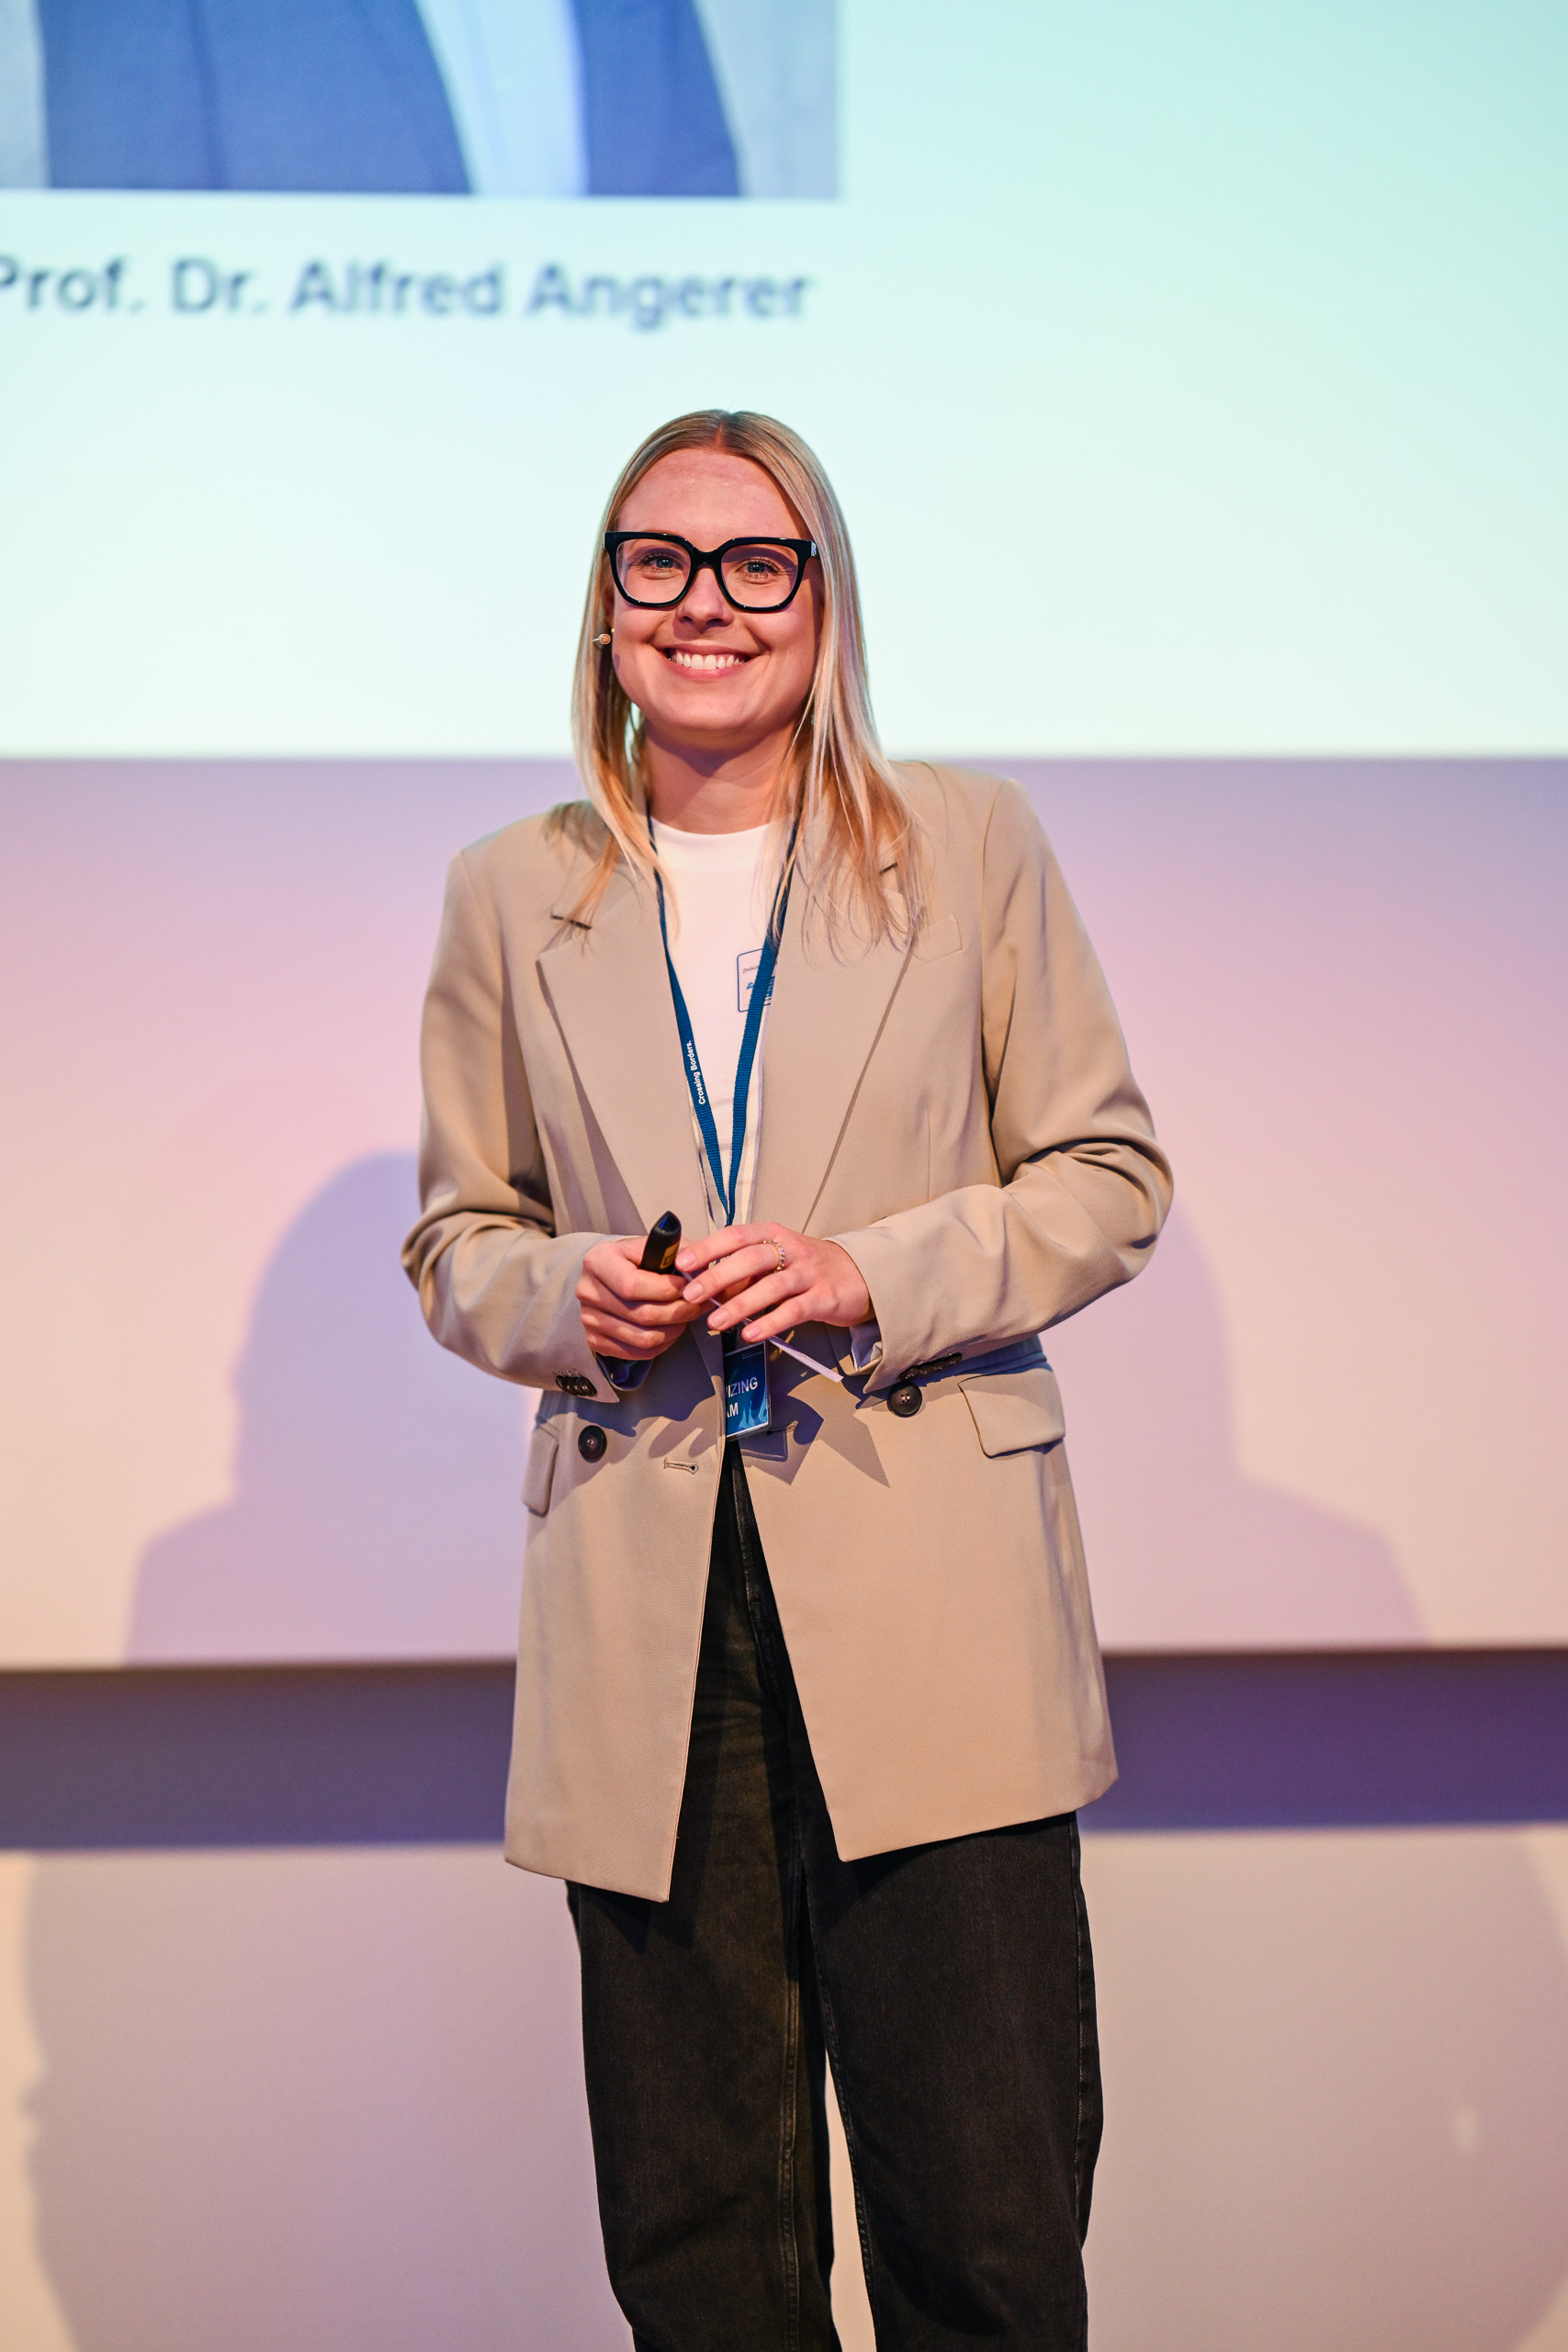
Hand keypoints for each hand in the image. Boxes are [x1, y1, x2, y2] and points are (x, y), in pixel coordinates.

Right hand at [576, 1236, 706, 1361]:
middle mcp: (587, 1291)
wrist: (610, 1274)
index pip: (632, 1285)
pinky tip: (671, 1329)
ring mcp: (588, 1319)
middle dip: (678, 1312)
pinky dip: (661, 1344)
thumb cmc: (636, 1259)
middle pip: (641, 1314)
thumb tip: (699, 1273)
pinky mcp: (595, 1340)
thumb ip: (676, 1254)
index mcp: (598, 1261)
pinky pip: (636, 1352)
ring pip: (642, 1338)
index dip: (666, 1290)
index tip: (688, 1287)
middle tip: (698, 1305)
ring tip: (687, 1317)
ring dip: (674, 1330)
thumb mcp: (653, 1245)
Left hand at [675, 1224, 871, 1345]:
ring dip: (740, 1305)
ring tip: (715, 1322)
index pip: (736, 1235)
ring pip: (771, 1286)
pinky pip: (794, 1311)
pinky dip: (770, 1322)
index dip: (708, 1248)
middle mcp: (791, 1250)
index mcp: (773, 1235)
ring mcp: (809, 1273)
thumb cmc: (806, 1268)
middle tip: (691, 1294)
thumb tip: (698, 1281)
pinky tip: (750, 1334)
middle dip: (718, 1276)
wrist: (859, 1275)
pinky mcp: (824, 1298)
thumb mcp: (775, 1259)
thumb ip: (741, 1268)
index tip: (682, 1263)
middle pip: (750, 1259)